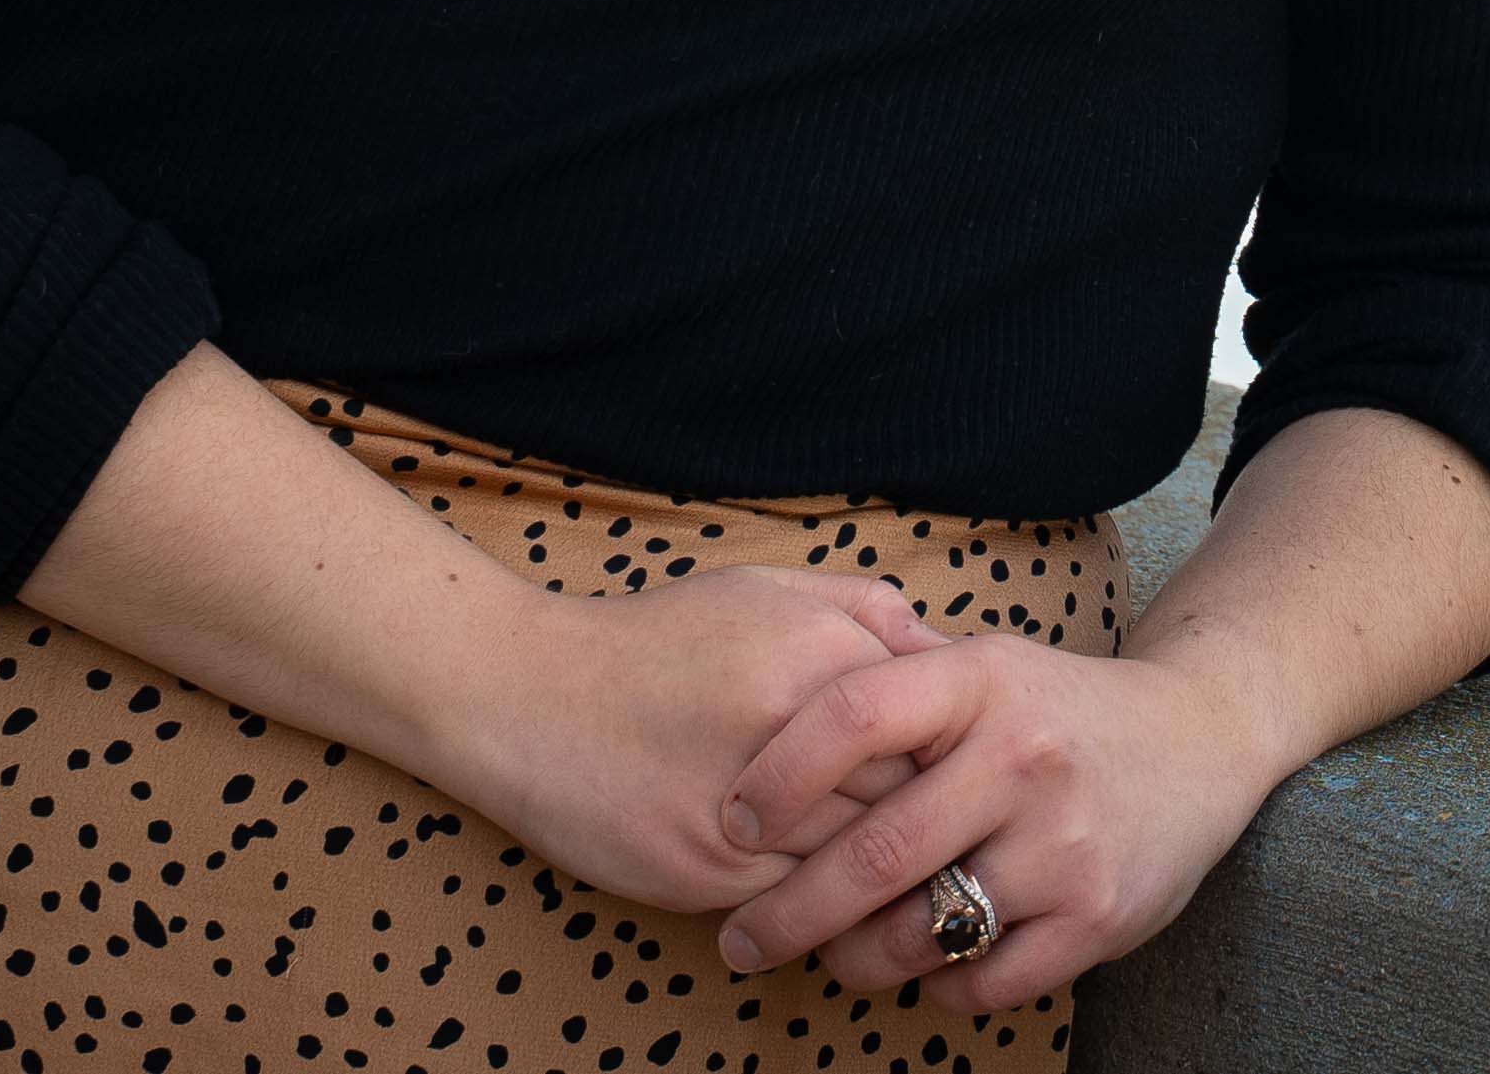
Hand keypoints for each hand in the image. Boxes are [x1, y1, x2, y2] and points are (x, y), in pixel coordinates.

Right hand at [414, 564, 948, 917]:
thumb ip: (860, 606)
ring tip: (908, 873)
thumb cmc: (652, 642)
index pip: (937, 717)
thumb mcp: (760, 588)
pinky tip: (834, 891)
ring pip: (864, 860)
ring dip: (890, 870)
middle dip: (937, 815)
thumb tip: (941, 645)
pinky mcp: (711, 873)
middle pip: (913, 793)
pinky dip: (827, 901)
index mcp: (817, 650)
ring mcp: (752, 809)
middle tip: (955, 831)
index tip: (964, 766)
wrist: (525, 697)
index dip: (955, 747)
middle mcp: (792, 729)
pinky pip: (803, 901)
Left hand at [706, 631, 1296, 1011]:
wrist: (1200, 741)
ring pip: (920, 931)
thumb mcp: (987, 664)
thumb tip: (768, 695)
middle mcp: (1024, 756)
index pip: (855, 716)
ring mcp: (1065, 843)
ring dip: (854, 959)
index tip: (731, 819)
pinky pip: (981, 981)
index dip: (778, 772)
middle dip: (788, 911)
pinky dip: (934, 986)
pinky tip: (920, 968)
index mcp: (983, 680)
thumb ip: (897, 679)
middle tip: (741, 939)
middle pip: (875, 852)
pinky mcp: (1098, 917)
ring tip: (829, 956)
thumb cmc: (1059, 709)